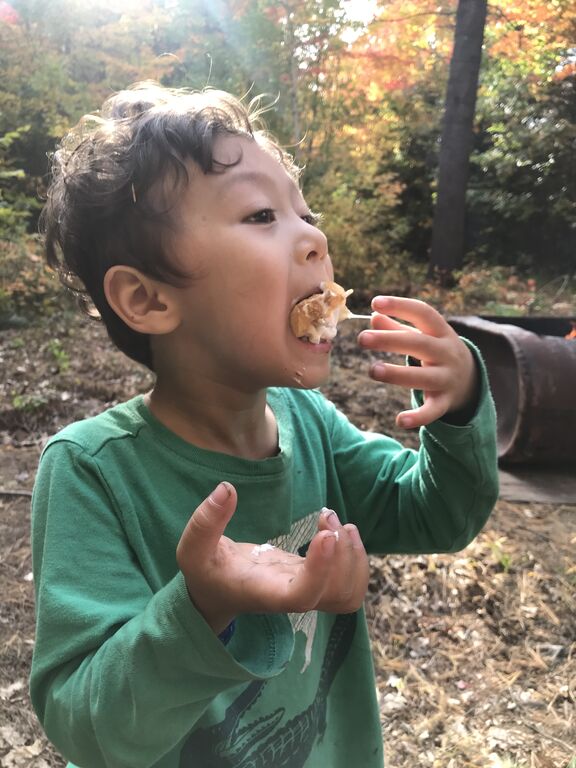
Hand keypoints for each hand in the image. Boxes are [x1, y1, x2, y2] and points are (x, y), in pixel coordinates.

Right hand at [176, 482, 369, 634]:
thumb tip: (227, 489)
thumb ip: (205, 521)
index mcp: (265, 593)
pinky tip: (338, 530)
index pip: (302, 596)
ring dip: (353, 555)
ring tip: (333, 521)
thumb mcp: (192, 548)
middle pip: (338, 596)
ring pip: (350, 594)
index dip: (321, 569)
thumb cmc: (205, 571)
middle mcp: (292, 596)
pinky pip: (349, 581)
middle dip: (343, 554)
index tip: (325, 534)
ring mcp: (307, 590)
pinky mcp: (315, 579)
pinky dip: (354, 557)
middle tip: (326, 517)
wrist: (215, 592)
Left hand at [358, 295, 477, 428]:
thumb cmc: (436, 350)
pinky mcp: (445, 401)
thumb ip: (398, 327)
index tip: (376, 302)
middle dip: (390, 340)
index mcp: (440, 331)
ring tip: (372, 370)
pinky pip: (432, 411)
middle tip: (361, 339)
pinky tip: (399, 420)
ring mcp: (447, 377)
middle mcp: (446, 352)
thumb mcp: (423, 335)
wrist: (469, 379)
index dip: (400, 306)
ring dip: (397, 374)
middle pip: (419, 344)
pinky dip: (418, 417)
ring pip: (423, 377)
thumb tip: (373, 315)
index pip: (422, 312)